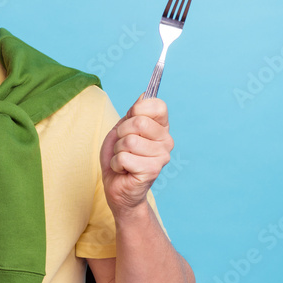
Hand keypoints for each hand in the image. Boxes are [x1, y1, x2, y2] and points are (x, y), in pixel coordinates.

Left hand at [99, 96, 173, 215]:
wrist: (117, 186)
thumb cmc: (120, 157)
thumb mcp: (122, 130)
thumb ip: (133, 113)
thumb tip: (144, 95)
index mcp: (161, 127)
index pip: (157, 105)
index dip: (138, 109)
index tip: (130, 119)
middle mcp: (166, 141)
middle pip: (138, 121)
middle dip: (120, 133)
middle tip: (122, 145)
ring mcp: (162, 156)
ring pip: (129, 141)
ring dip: (118, 150)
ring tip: (123, 159)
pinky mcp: (153, 170)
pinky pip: (124, 157)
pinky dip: (116, 163)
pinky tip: (123, 170)